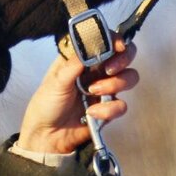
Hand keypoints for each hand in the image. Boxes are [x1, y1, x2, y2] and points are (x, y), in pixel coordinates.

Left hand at [16, 34, 138, 154]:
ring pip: (128, 78)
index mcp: (83, 59)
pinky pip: (121, 105)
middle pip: (125, 56)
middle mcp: (97, 71)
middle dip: (123, 60)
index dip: (115, 39)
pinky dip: (108, 110)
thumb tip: (88, 47)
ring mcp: (105, 89)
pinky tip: (91, 113)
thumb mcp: (55, 81)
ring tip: (92, 92)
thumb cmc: (46, 104)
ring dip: (114, 84)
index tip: (118, 46)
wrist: (47, 136)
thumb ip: (73, 64)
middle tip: (109, 70)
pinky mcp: (109, 109)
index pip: (105, 41)